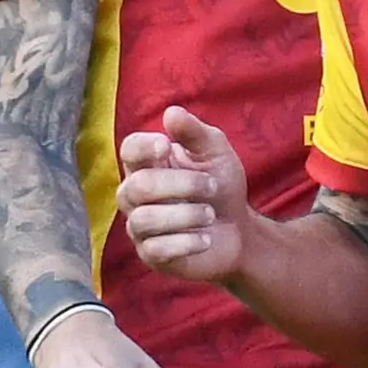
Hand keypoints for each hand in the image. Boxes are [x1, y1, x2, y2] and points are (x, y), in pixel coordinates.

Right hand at [119, 108, 253, 282]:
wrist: (239, 233)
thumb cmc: (221, 188)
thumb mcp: (216, 153)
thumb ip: (194, 133)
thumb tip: (171, 112)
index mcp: (148, 165)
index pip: (129, 150)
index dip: (143, 147)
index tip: (166, 146)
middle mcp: (136, 195)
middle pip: (138, 185)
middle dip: (182, 185)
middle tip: (213, 187)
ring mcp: (140, 226)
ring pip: (144, 218)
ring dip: (185, 215)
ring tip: (210, 214)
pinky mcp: (151, 254)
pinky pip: (156, 248)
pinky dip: (186, 242)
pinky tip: (206, 239)